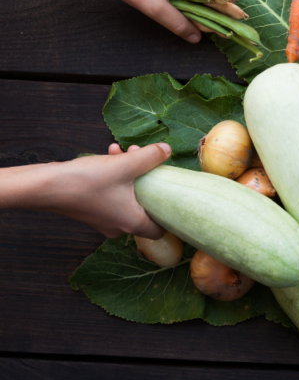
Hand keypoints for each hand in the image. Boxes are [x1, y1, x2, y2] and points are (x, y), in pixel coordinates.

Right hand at [48, 143, 171, 238]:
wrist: (45, 186)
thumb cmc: (86, 181)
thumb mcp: (125, 165)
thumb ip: (150, 157)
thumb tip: (167, 150)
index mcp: (133, 223)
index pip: (160, 229)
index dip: (169, 212)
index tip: (172, 194)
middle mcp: (119, 226)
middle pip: (144, 205)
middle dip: (147, 178)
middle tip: (144, 158)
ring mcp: (104, 219)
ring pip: (127, 195)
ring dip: (130, 171)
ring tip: (125, 151)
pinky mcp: (92, 210)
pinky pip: (112, 194)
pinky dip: (115, 176)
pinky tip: (110, 154)